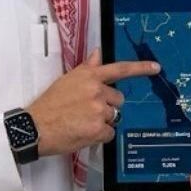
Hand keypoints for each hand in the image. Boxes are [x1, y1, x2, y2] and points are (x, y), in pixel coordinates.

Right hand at [27, 49, 159, 156]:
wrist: (35, 127)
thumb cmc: (48, 105)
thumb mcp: (66, 80)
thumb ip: (86, 68)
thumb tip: (97, 54)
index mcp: (89, 77)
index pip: (119, 69)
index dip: (140, 68)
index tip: (155, 68)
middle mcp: (96, 91)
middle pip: (118, 100)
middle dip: (108, 106)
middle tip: (88, 111)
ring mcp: (98, 111)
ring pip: (114, 117)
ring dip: (102, 122)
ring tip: (82, 122)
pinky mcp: (97, 129)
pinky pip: (109, 134)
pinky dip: (99, 136)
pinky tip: (83, 133)